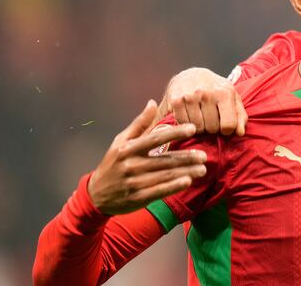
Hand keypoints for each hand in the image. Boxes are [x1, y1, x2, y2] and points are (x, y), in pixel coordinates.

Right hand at [88, 100, 206, 214]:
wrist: (97, 195)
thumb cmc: (112, 164)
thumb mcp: (120, 142)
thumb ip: (139, 124)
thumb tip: (152, 103)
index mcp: (128, 149)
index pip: (155, 139)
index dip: (175, 133)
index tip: (193, 128)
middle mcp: (131, 165)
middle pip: (165, 159)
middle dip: (186, 157)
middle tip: (204, 155)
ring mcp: (135, 183)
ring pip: (166, 175)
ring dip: (186, 172)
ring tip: (203, 168)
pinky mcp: (138, 198)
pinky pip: (160, 191)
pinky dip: (174, 186)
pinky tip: (188, 181)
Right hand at [164, 67, 246, 135]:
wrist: (192, 74)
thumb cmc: (216, 89)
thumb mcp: (232, 98)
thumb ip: (240, 116)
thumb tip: (240, 133)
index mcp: (224, 93)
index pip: (228, 125)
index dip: (227, 130)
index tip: (223, 125)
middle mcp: (207, 93)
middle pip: (212, 128)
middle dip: (212, 128)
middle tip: (210, 118)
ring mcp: (190, 97)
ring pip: (197, 128)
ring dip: (199, 127)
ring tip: (200, 117)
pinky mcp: (176, 100)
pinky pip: (183, 123)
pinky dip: (186, 123)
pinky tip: (190, 115)